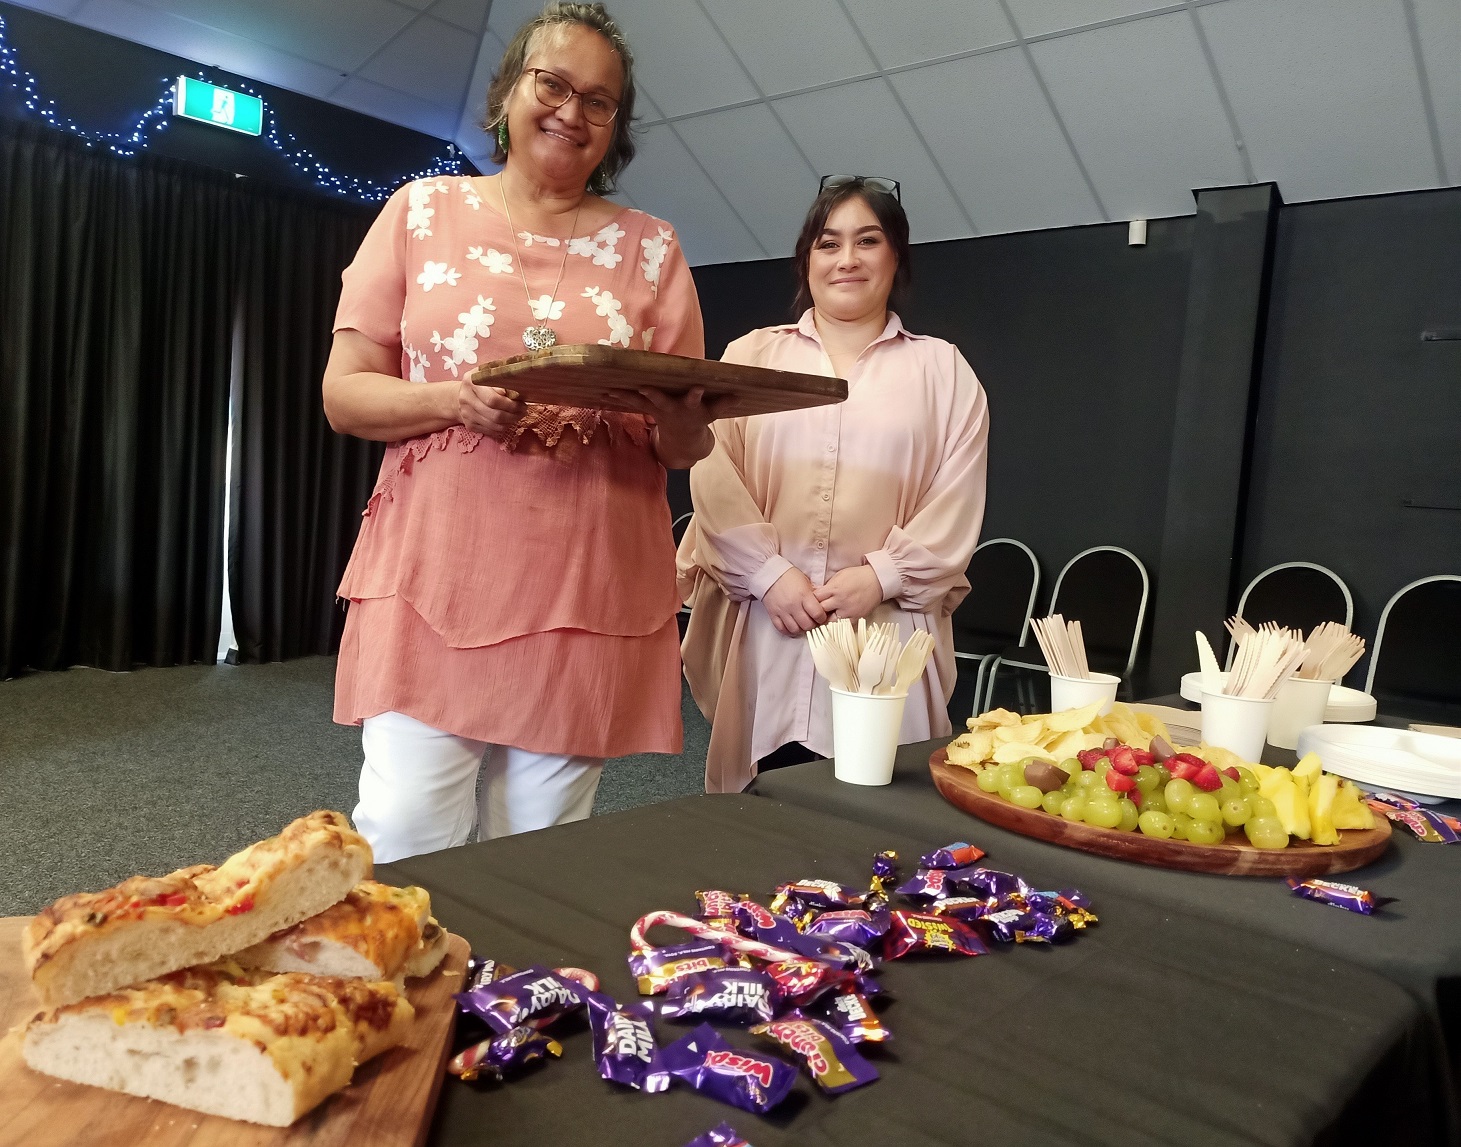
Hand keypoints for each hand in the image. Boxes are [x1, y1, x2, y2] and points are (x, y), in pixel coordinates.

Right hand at [455, 382, 525, 438]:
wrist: (461, 395)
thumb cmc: (481, 383)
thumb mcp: (489, 373)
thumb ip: (501, 379)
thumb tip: (517, 391)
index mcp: (471, 381)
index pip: (493, 399)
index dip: (510, 404)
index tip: (521, 403)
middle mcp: (466, 398)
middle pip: (495, 415)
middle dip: (513, 415)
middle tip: (523, 411)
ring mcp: (466, 413)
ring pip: (494, 425)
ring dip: (510, 422)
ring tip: (517, 416)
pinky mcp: (469, 425)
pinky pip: (491, 431)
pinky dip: (502, 428)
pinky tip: (507, 421)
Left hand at [614, 387, 731, 468]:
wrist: (683, 441)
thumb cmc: (699, 418)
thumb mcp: (713, 413)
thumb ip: (724, 403)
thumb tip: (740, 394)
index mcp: (690, 408)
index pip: (694, 400)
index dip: (695, 395)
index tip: (698, 388)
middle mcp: (672, 410)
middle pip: (661, 402)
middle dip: (653, 395)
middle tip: (644, 388)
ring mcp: (658, 411)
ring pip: (640, 403)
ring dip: (626, 397)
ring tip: (611, 390)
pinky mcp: (647, 410)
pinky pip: (630, 404)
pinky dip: (618, 398)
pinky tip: (604, 391)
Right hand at [762, 567, 827, 636]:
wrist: (770, 573)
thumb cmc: (789, 576)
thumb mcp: (806, 582)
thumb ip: (813, 596)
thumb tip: (821, 607)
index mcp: (804, 595)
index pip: (817, 614)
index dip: (822, 618)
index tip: (821, 617)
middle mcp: (793, 605)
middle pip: (807, 625)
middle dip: (812, 625)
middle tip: (812, 622)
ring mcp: (782, 611)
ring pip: (794, 629)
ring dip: (800, 629)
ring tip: (802, 625)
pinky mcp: (773, 614)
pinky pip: (781, 629)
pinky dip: (788, 631)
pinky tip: (792, 627)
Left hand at [813, 565, 883, 622]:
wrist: (877, 580)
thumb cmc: (857, 576)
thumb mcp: (839, 576)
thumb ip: (828, 586)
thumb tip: (817, 595)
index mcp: (834, 589)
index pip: (815, 598)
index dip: (812, 600)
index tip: (813, 601)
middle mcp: (840, 601)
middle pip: (820, 610)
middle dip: (817, 610)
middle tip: (816, 610)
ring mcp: (848, 611)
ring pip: (829, 621)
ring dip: (826, 619)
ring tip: (826, 616)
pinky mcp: (856, 617)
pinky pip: (842, 625)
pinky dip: (838, 623)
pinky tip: (837, 619)